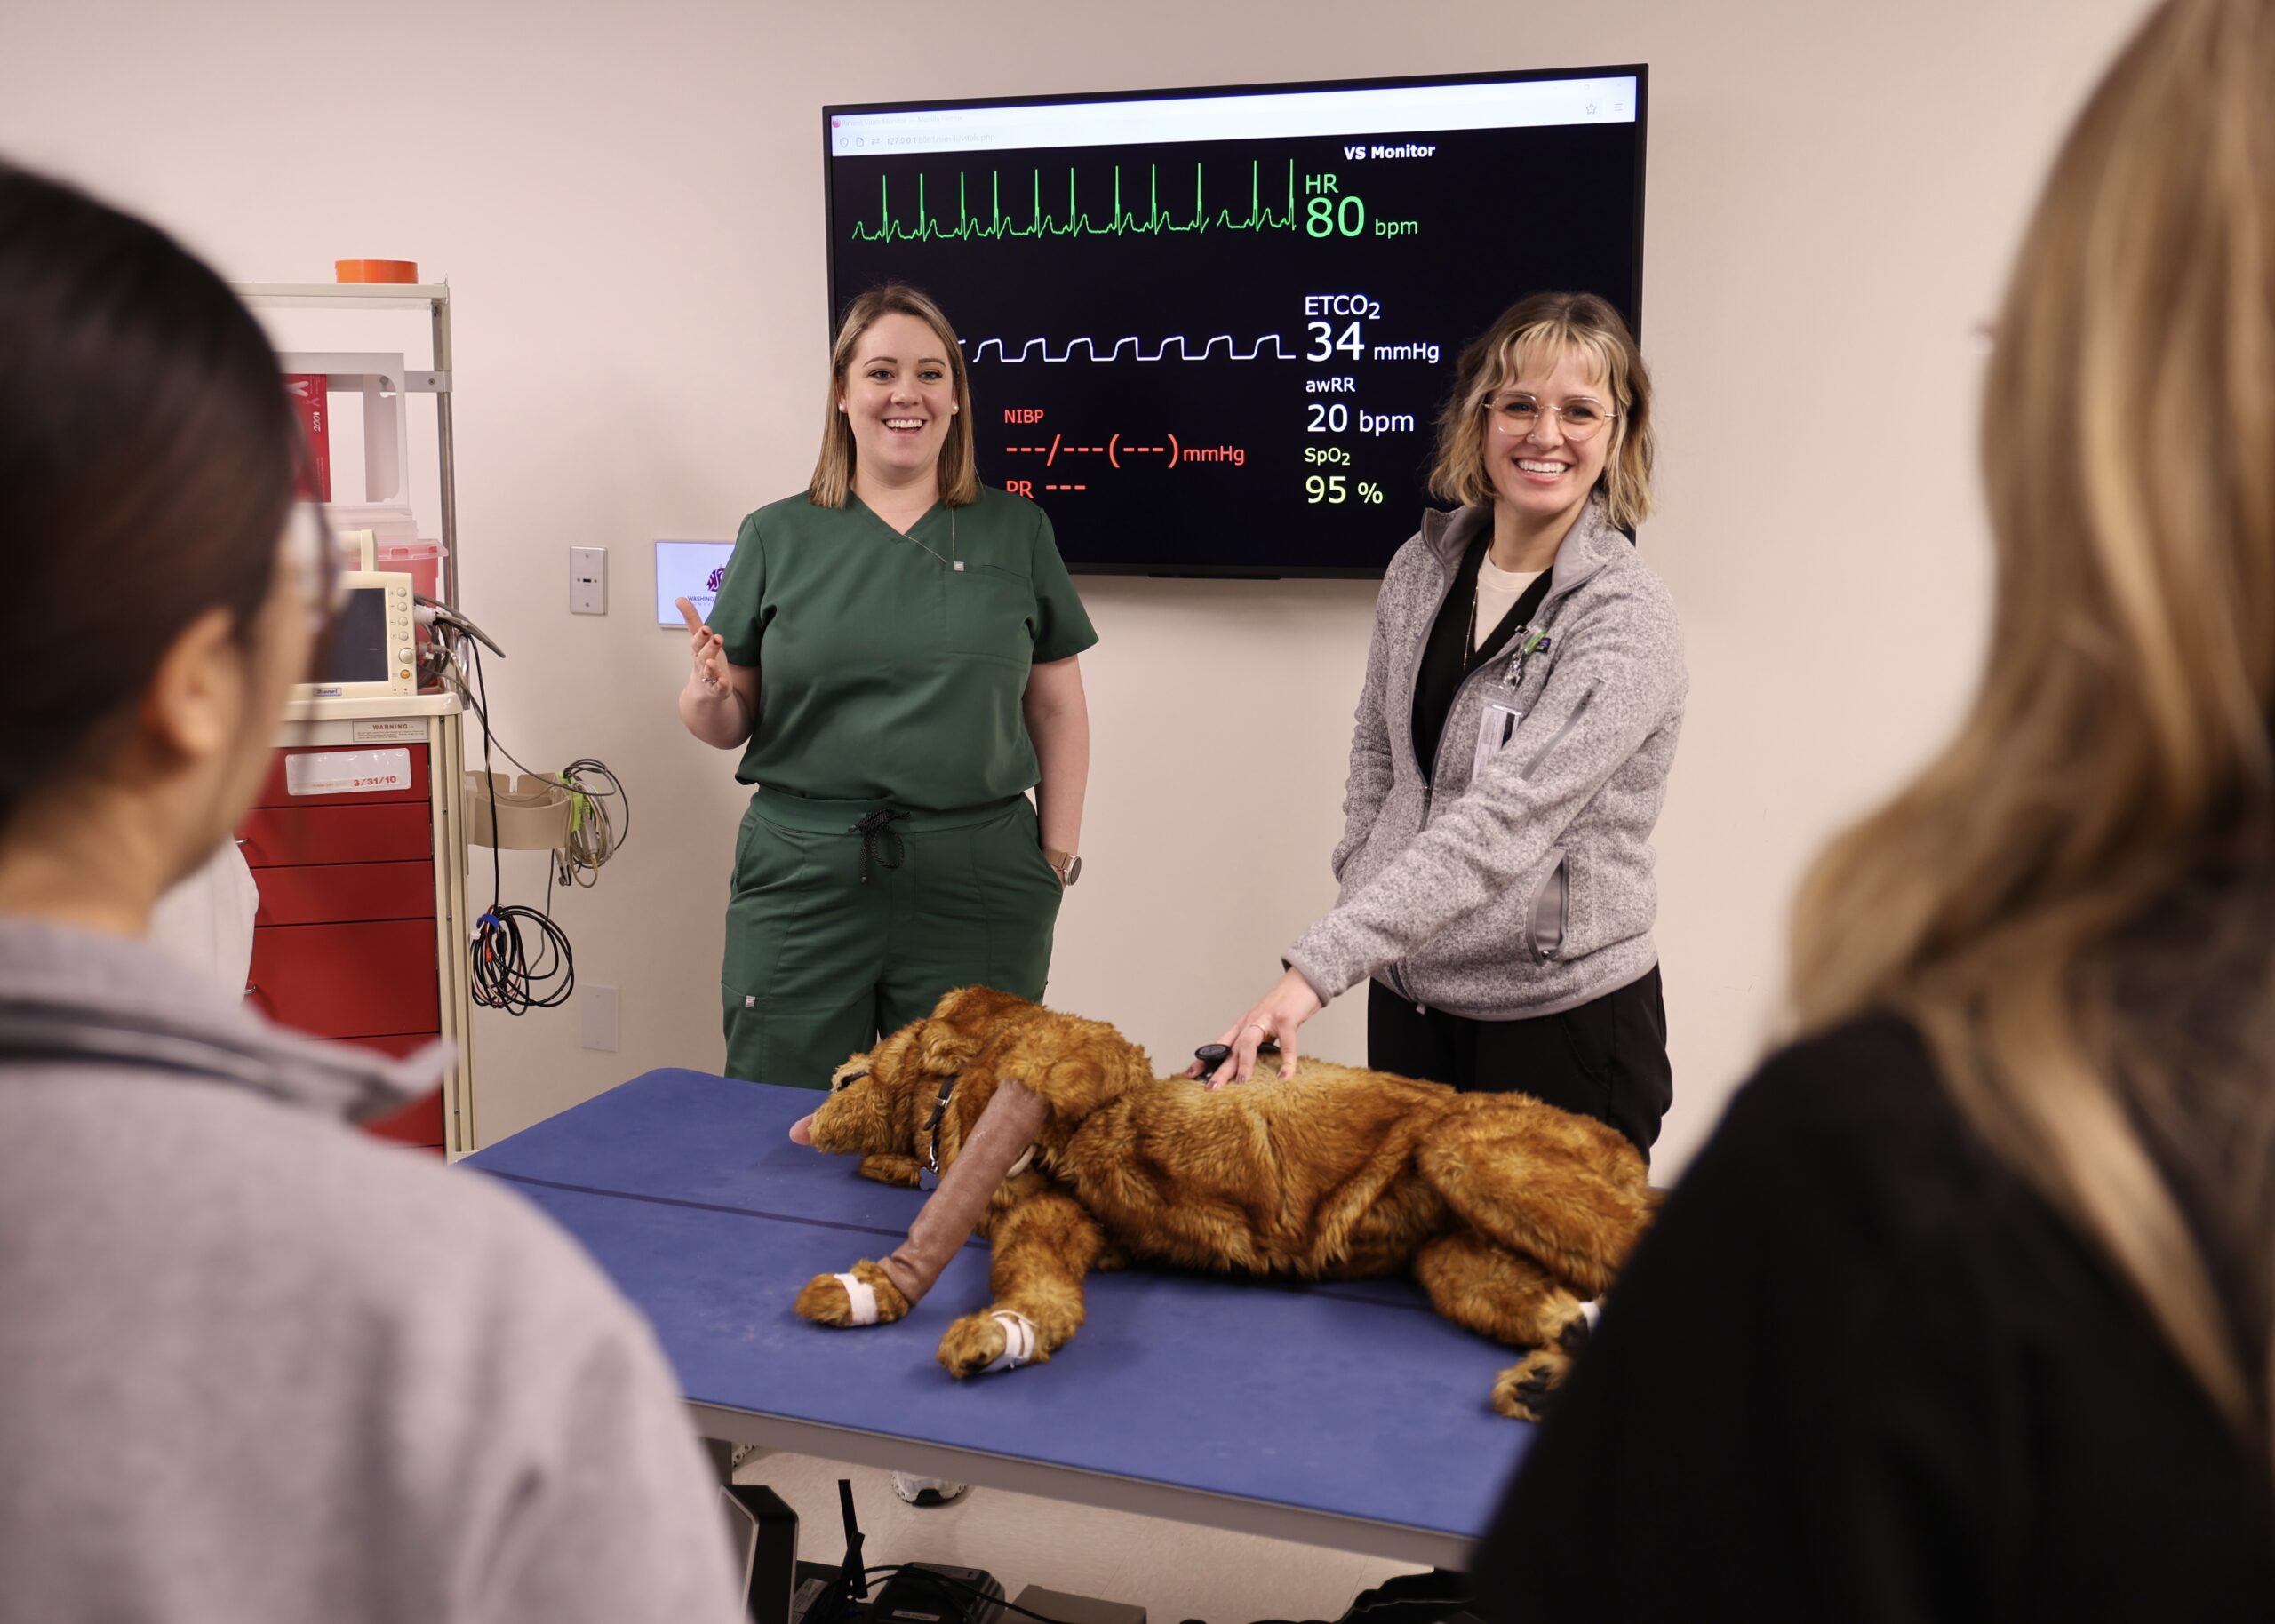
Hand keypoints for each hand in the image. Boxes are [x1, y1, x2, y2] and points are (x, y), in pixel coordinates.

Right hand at [676, 597, 727, 692]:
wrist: (703, 691)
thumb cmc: (703, 660)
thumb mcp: (699, 639)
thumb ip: (692, 619)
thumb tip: (680, 598)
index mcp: (698, 649)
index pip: (697, 641)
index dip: (701, 635)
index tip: (706, 628)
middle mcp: (702, 662)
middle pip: (704, 654)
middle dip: (709, 646)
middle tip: (714, 637)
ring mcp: (709, 677)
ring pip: (709, 671)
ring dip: (711, 666)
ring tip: (712, 662)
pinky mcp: (718, 688)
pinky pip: (719, 687)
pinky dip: (720, 684)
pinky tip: (724, 681)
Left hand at [1188, 968, 1323, 1087]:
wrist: (1304, 981)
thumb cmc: (1287, 1004)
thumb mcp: (1267, 1025)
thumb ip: (1260, 1043)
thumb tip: (1253, 1065)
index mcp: (1244, 1024)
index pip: (1220, 1044)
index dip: (1204, 1059)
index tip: (1191, 1074)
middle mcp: (1251, 1021)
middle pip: (1231, 1047)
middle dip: (1219, 1069)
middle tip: (1210, 1087)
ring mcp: (1267, 1018)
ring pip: (1248, 1043)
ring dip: (1243, 1064)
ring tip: (1241, 1082)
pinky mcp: (1286, 1018)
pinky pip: (1286, 1043)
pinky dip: (1286, 1062)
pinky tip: (1285, 1076)